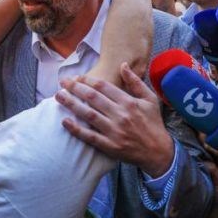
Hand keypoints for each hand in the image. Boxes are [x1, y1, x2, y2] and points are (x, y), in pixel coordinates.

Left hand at [56, 63, 174, 176]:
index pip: (103, 87)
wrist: (158, 152)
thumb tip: (123, 65)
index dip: (87, 80)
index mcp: (129, 102)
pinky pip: (89, 136)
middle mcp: (120, 115)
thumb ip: (135, 82)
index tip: (77, 77)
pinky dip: (76, 129)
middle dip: (75, 88)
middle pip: (92, 98)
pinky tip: (64, 121)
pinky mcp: (110, 146)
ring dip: (71, 104)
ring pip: (88, 115)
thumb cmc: (153, 123)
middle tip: (62, 82)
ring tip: (58, 96)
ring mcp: (114, 131)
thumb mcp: (150, 99)